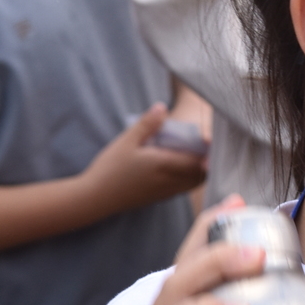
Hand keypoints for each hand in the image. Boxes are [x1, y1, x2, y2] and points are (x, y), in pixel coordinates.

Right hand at [80, 105, 207, 214]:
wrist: (97, 197)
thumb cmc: (110, 168)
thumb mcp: (127, 141)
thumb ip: (148, 124)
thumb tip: (162, 107)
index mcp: (165, 165)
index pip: (198, 160)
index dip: (207, 150)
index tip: (208, 138)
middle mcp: (171, 181)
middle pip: (201, 173)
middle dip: (206, 159)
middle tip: (202, 144)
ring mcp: (167, 192)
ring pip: (195, 183)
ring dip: (199, 170)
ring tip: (193, 154)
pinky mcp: (161, 198)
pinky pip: (184, 189)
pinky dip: (189, 178)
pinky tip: (180, 166)